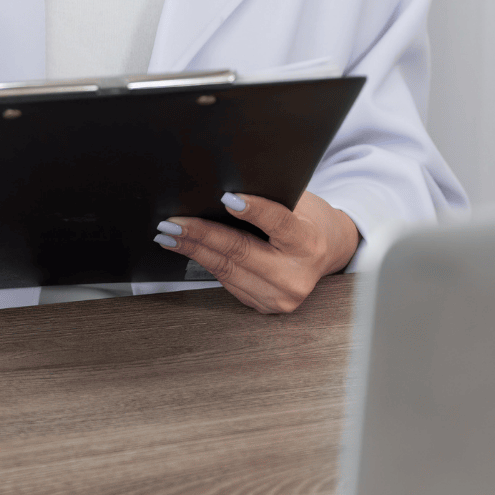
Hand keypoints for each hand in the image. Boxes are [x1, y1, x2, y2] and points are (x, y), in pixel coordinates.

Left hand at [156, 191, 360, 313]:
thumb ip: (269, 199)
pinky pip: (227, 281)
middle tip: (172, 222)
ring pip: (227, 270)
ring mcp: (279, 297)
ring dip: (193, 250)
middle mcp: (295, 276)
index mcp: (308, 243)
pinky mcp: (265, 306)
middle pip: (241, 251)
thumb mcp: (298, 203)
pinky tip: (186, 249)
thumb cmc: (307, 220)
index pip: (279, 223)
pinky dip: (204, 263)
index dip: (254, 209)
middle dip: (201, 235)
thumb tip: (223, 189)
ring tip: (168, 234)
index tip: (226, 196)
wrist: (327, 251)